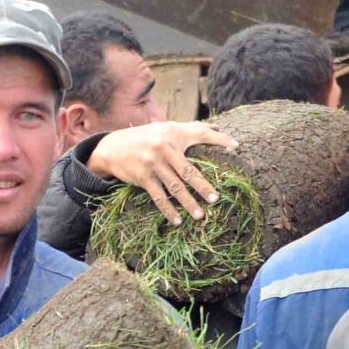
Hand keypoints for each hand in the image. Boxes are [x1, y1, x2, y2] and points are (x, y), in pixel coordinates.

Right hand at [87, 121, 236, 224]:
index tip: (236, 147)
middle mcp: (164, 148)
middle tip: (216, 198)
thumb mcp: (164, 129)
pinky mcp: (143, 178)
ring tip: (200, 215)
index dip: (219, 139)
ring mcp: (153, 164)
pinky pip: (159, 197)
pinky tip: (177, 221)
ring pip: (175, 187)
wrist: (112, 147)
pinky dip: (168, 210)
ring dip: (188, 203)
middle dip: (203, 186)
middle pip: (188, 170)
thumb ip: (188, 129)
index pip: (200, 134)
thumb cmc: (144, 138)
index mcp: (173, 133)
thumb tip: (216, 127)